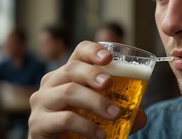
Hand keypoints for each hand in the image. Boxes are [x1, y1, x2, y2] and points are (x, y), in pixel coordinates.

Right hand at [28, 41, 146, 138]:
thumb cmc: (79, 123)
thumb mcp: (100, 113)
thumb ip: (121, 111)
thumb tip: (142, 117)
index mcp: (69, 73)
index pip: (79, 52)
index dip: (93, 51)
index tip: (109, 58)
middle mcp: (52, 82)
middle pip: (72, 68)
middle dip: (93, 74)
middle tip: (110, 84)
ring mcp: (42, 101)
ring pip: (69, 91)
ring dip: (96, 102)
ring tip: (115, 115)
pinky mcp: (38, 122)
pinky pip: (65, 118)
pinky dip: (87, 126)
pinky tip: (100, 135)